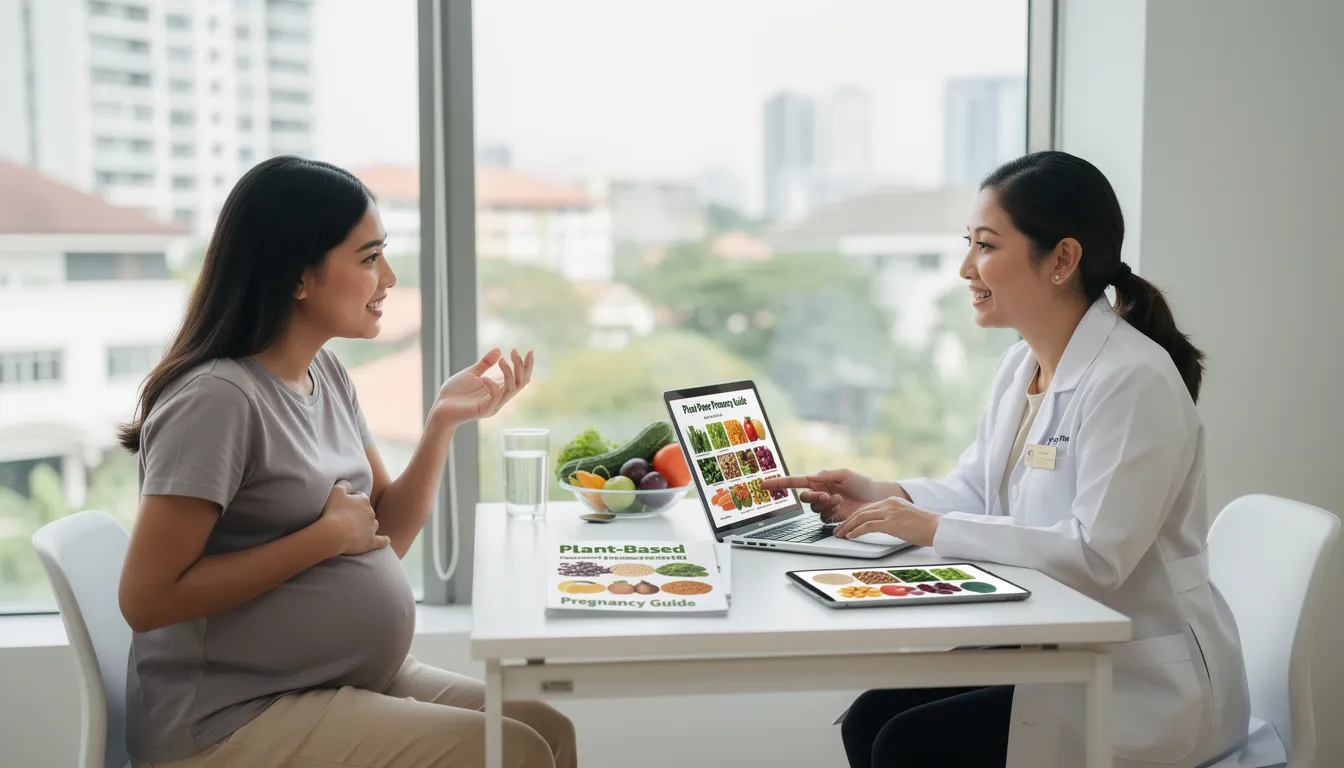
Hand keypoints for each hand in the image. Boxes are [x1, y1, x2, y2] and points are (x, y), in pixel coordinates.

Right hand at [317, 480, 389, 555]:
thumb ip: (344, 485)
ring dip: (368, 525)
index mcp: (364, 500)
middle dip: (359, 513)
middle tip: (346, 518)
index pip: (360, 497)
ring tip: (357, 529)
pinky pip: (381, 541)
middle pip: (367, 511)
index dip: (352, 500)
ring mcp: (372, 528)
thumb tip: (349, 484)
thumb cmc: (333, 511)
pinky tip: (386, 541)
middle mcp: (371, 513)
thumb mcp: (336, 491)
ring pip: (373, 523)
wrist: (334, 533)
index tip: (343, 504)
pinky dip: (383, 541)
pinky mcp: (371, 541)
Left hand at [430, 348, 533, 425]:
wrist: (440, 408)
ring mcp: (494, 404)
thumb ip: (485, 363)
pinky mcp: (485, 410)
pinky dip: (492, 385)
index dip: (527, 366)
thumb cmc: (455, 393)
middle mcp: (500, 397)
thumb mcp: (471, 373)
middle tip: (515, 351)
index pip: (520, 378)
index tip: (530, 351)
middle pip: (521, 382)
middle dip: (521, 366)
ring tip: (503, 360)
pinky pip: (496, 397)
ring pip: (512, 388)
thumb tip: (499, 350)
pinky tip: (484, 377)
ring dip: (510, 372)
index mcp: (499, 388)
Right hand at [759, 469, 880, 523]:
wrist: (876, 498)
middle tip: (827, 496)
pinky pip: (823, 518)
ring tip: (840, 501)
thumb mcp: (843, 474)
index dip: (778, 483)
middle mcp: (819, 493)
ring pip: (814, 510)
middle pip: (804, 498)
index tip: (763, 485)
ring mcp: (825, 506)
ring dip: (825, 506)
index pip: (794, 482)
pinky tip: (841, 509)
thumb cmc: (862, 482)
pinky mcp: (832, 517)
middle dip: (814, 498)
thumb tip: (811, 477)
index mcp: (818, 480)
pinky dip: (830, 514)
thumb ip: (826, 475)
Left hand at [832, 496, 940, 546]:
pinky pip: (868, 526)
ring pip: (861, 517)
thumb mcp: (905, 518)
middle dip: (847, 521)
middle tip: (838, 530)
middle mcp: (888, 504)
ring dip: (848, 527)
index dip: (854, 517)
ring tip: (840, 535)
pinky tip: (850, 536)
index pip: (867, 508)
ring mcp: (889, 512)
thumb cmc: (925, 526)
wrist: (938, 527)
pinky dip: (856, 531)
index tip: (846, 524)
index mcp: (891, 501)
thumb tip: (880, 527)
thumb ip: (891, 518)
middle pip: (861, 511)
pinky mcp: (891, 523)